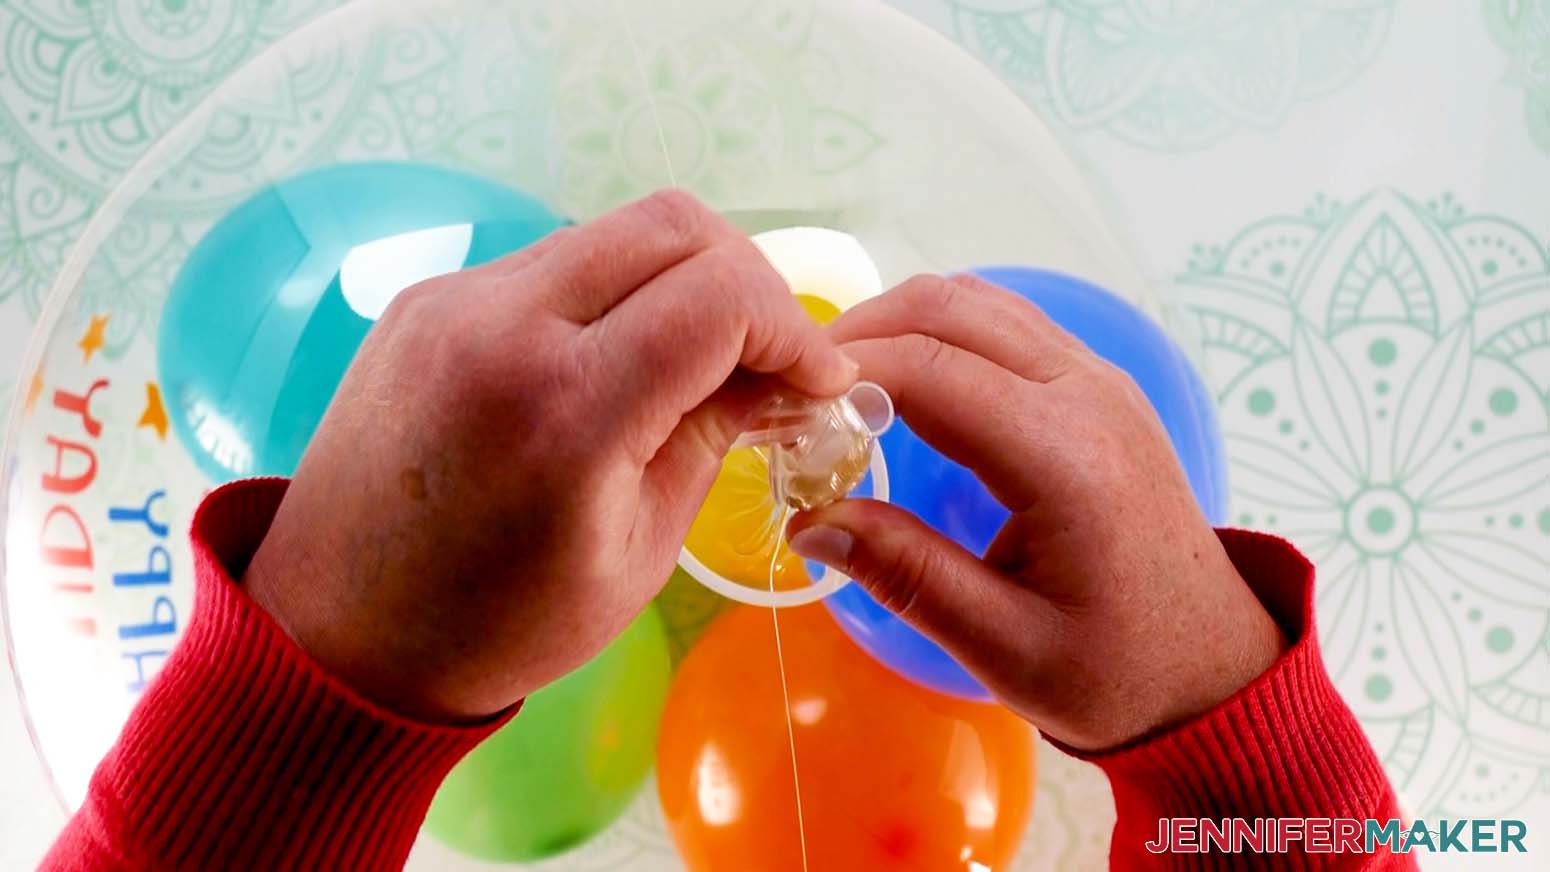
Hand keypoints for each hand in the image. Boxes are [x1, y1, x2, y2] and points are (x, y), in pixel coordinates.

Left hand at [241, 191, 856, 721]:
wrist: (334, 634)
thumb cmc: (498, 624)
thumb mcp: (639, 550)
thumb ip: (714, 437)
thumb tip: (787, 378)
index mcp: (567, 408)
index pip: (721, 295)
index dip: (793, 328)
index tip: (817, 380)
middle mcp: (504, 323)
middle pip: (674, 224)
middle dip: (747, 280)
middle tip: (767, 356)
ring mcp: (454, 299)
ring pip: (611, 232)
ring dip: (678, 279)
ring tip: (697, 361)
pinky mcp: (426, 299)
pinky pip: (550, 262)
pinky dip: (610, 293)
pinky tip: (619, 360)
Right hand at [786, 274, 1285, 750]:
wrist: (1213, 669)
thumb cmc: (1114, 672)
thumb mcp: (1003, 646)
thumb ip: (907, 574)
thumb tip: (808, 521)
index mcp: (1067, 459)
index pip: (932, 370)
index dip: (843, 373)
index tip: (778, 405)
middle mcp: (1089, 395)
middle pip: (950, 309)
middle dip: (858, 334)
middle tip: (792, 389)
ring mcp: (1099, 380)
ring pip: (977, 302)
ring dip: (898, 324)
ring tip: (833, 384)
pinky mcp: (1097, 386)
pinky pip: (1005, 324)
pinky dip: (938, 332)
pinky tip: (898, 382)